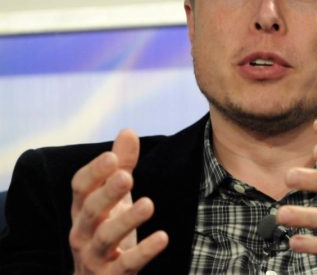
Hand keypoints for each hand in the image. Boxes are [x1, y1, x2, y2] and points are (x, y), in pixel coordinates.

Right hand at [69, 129, 167, 273]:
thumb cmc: (108, 231)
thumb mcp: (114, 199)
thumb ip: (121, 167)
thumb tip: (128, 130)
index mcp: (83, 210)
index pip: (80, 188)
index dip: (94, 172)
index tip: (112, 156)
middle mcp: (82, 232)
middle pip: (91, 210)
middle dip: (107, 193)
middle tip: (126, 177)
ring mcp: (94, 256)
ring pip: (105, 237)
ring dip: (126, 220)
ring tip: (148, 203)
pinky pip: (126, 265)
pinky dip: (143, 252)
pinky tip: (162, 237)